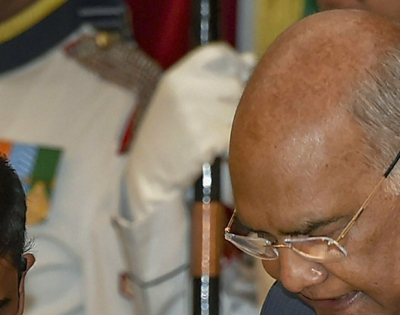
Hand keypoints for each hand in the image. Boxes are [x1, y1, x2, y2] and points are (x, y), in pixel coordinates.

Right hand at [125, 42, 253, 217]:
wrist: (148, 175)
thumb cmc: (169, 138)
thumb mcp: (178, 100)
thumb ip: (211, 80)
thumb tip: (252, 59)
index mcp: (176, 77)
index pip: (217, 53)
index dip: (235, 64)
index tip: (239, 79)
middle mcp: (184, 90)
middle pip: (235, 85)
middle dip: (236, 104)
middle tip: (219, 124)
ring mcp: (194, 114)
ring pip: (239, 112)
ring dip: (235, 127)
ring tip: (215, 140)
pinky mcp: (205, 139)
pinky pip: (235, 135)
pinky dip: (232, 147)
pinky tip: (217, 153)